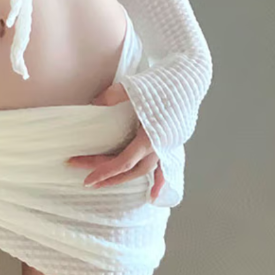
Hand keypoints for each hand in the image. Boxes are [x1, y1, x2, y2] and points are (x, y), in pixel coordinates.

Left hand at [66, 82, 164, 201]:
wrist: (188, 77)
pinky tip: (153, 197)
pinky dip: (158, 182)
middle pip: (131, 169)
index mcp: (150, 137)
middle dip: (108, 176)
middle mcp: (159, 146)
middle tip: (87, 180)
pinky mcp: (170, 141)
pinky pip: (164, 167)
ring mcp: (167, 145)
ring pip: (144, 170)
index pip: (123, 162)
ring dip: (124, 178)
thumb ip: (110, 97)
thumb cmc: (160, 82)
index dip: (104, 171)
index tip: (87, 180)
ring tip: (105, 184)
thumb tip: (92, 105)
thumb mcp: (131, 88)